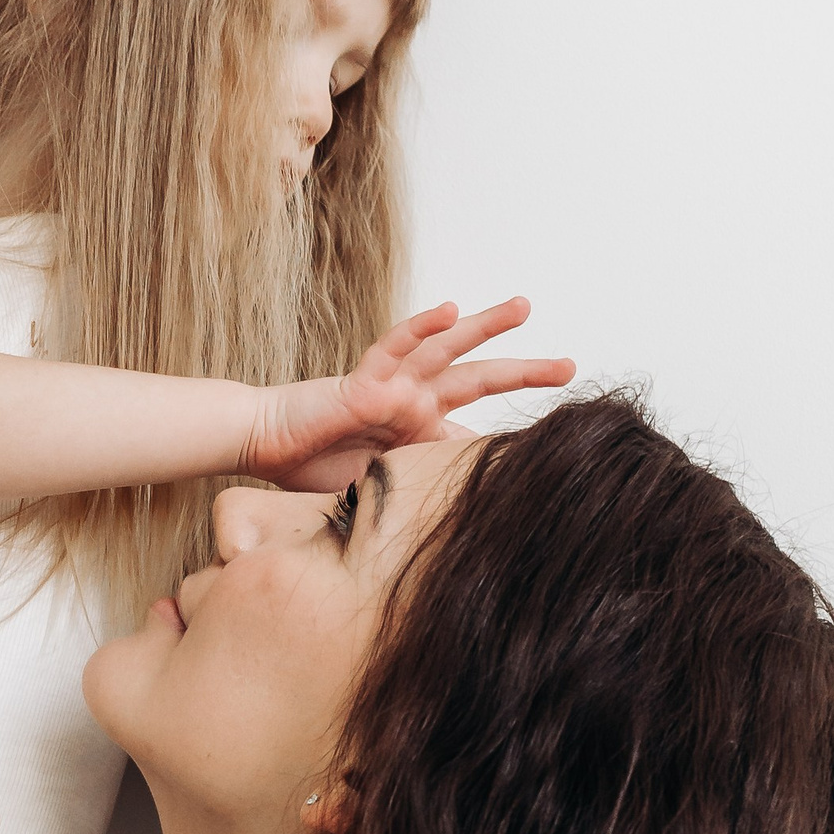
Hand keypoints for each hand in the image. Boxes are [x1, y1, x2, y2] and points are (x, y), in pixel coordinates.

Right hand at [241, 298, 574, 490]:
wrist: (264, 446)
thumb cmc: (310, 467)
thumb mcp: (374, 490)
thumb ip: (411, 494)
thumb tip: (449, 526)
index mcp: (419, 432)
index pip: (473, 431)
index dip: (506, 440)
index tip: (552, 446)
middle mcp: (413, 402)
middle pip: (480, 381)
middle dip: (526, 373)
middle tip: (569, 367)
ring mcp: (392, 386)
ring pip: (448, 350)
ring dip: (485, 327)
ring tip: (523, 307)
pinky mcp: (364, 379)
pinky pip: (395, 346)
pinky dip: (422, 327)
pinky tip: (449, 309)